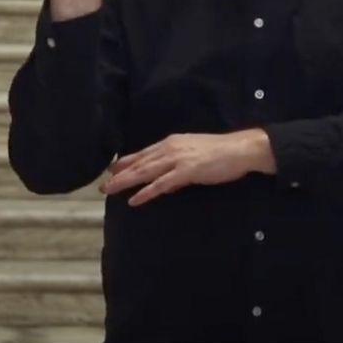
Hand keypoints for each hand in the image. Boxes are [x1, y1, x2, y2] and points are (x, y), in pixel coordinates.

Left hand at [102, 129, 276, 205]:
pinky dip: (146, 192)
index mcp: (171, 143)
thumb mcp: (193, 154)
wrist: (239, 149)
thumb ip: (176, 166)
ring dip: (126, 182)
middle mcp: (170, 148)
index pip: (143, 153)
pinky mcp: (186, 171)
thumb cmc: (219, 153)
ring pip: (146, 172)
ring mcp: (178, 159)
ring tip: (110, 191)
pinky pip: (162, 184)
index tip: (111, 170)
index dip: (126, 162)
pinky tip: (135, 200)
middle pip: (140, 163)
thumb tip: (164, 182)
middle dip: (120, 174)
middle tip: (103, 185)